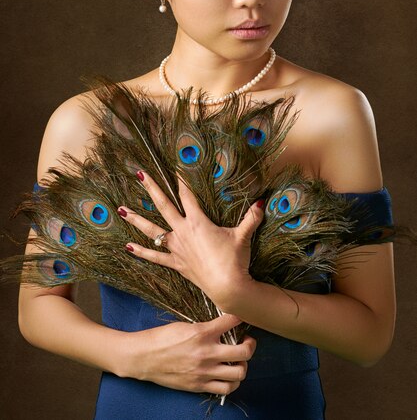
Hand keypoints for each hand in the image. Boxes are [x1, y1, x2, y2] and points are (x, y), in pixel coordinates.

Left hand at [117, 171, 264, 308]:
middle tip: (140, 174)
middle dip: (152, 188)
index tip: (174, 166)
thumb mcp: (244, 236)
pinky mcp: (176, 263)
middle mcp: (183, 232)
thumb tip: (262, 201)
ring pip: (151, 230)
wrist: (228, 287)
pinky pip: (154, 256)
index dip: (181, 180)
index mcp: (198, 222)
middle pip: (163, 206)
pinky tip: (128, 246)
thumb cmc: (235, 260)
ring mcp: (177, 248)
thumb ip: (251, 217)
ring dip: (136, 218)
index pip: (187, 195)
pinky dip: (141, 251)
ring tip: (120, 209)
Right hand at [122, 313, 255, 395]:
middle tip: (247, 341)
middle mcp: (207, 353)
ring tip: (238, 360)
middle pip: (244, 351)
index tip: (243, 316)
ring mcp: (205, 371)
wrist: (144, 357)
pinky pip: (226, 388)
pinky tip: (228, 375)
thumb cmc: (162, 338)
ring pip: (239, 373)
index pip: (232, 321)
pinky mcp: (200, 385)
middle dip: (251, 345)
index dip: (241, 316)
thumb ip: (206, 327)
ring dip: (243, 365)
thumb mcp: (185, 325)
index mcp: (202, 332)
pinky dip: (232, 382)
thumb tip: (223, 326)